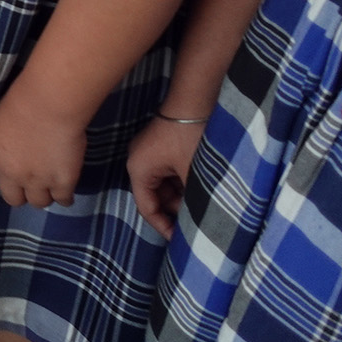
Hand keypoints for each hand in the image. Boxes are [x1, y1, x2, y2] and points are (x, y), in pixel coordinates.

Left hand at [0, 82, 87, 209]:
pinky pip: (64, 200)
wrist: (49, 104)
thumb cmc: (24, 99)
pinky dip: (66, 197)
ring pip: (39, 202)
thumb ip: (5, 138)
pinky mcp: (62, 183)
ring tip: (51, 187)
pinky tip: (67, 190)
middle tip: (32, 185)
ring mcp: (37, 181)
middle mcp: (12, 173)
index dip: (4, 173)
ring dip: (44, 195)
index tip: (13, 169)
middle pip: (13, 198)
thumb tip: (16, 142)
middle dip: (21, 193)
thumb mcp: (0, 119)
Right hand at [128, 114, 205, 236]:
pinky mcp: (160, 146)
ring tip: (203, 205)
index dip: (163, 226)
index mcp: (138, 169)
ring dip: (180, 196)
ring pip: (163, 185)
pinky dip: (182, 182)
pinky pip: (168, 172)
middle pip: (154, 196)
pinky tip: (200, 187)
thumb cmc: (189, 137)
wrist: (194, 100)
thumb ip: (191, 200)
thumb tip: (197, 223)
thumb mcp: (192, 173)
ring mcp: (149, 152)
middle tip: (197, 222)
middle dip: (175, 210)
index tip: (181, 241)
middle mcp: (139, 162)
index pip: (146, 208)